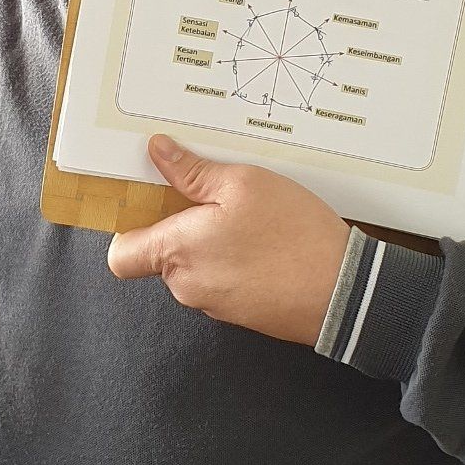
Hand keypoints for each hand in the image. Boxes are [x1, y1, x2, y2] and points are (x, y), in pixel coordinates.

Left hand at [106, 136, 351, 346]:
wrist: (344, 292)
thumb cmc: (293, 236)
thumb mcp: (244, 184)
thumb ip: (193, 171)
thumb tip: (159, 152)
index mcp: (176, 252)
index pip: (121, 256)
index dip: (129, 229)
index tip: (149, 202)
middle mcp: (187, 285)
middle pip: (161, 255)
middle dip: (181, 226)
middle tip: (214, 196)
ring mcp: (214, 304)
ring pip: (196, 266)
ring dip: (212, 242)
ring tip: (248, 217)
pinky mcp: (241, 312)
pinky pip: (223, 280)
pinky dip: (234, 260)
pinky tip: (265, 241)